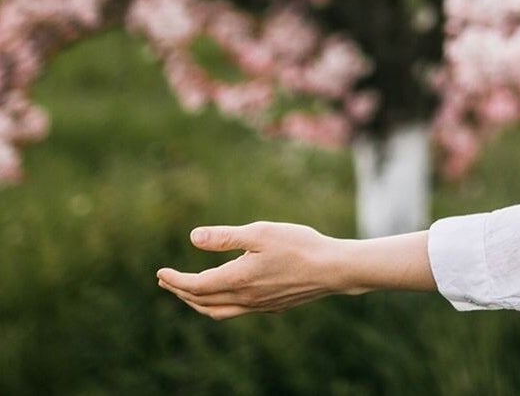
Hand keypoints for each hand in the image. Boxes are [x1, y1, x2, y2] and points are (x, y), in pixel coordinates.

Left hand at [157, 221, 340, 318]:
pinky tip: (225, 295)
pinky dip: (218, 305)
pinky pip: (235, 312)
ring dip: (197, 303)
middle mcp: (244, 298)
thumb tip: (193, 237)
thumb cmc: (300, 245)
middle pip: (202, 301)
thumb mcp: (261, 232)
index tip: (160, 273)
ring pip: (217, 311)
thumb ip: (226, 237)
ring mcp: (258, 305)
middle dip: (180, 291)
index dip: (174, 280)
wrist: (333, 269)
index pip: (195, 285)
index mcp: (237, 279)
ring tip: (188, 292)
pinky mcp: (272, 307)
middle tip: (167, 281)